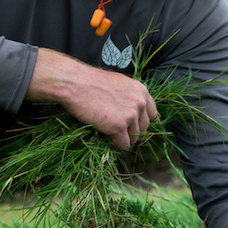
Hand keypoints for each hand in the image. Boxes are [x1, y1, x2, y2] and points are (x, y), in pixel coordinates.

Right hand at [28, 48, 157, 150]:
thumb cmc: (91, 81)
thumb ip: (129, 96)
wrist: (75, 83)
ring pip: (134, 138)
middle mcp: (139, 103)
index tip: (131, 123)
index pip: (152, 114)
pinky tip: (107, 138)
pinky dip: (116, 145)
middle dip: (132, 131)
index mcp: (141, 91)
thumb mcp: (118, 83)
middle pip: (144, 128)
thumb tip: (132, 110)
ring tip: (110, 133)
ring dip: (124, 139)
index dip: (141, 121)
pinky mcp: (118, 127)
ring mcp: (130, 116)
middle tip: (118, 130)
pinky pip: (124, 145)